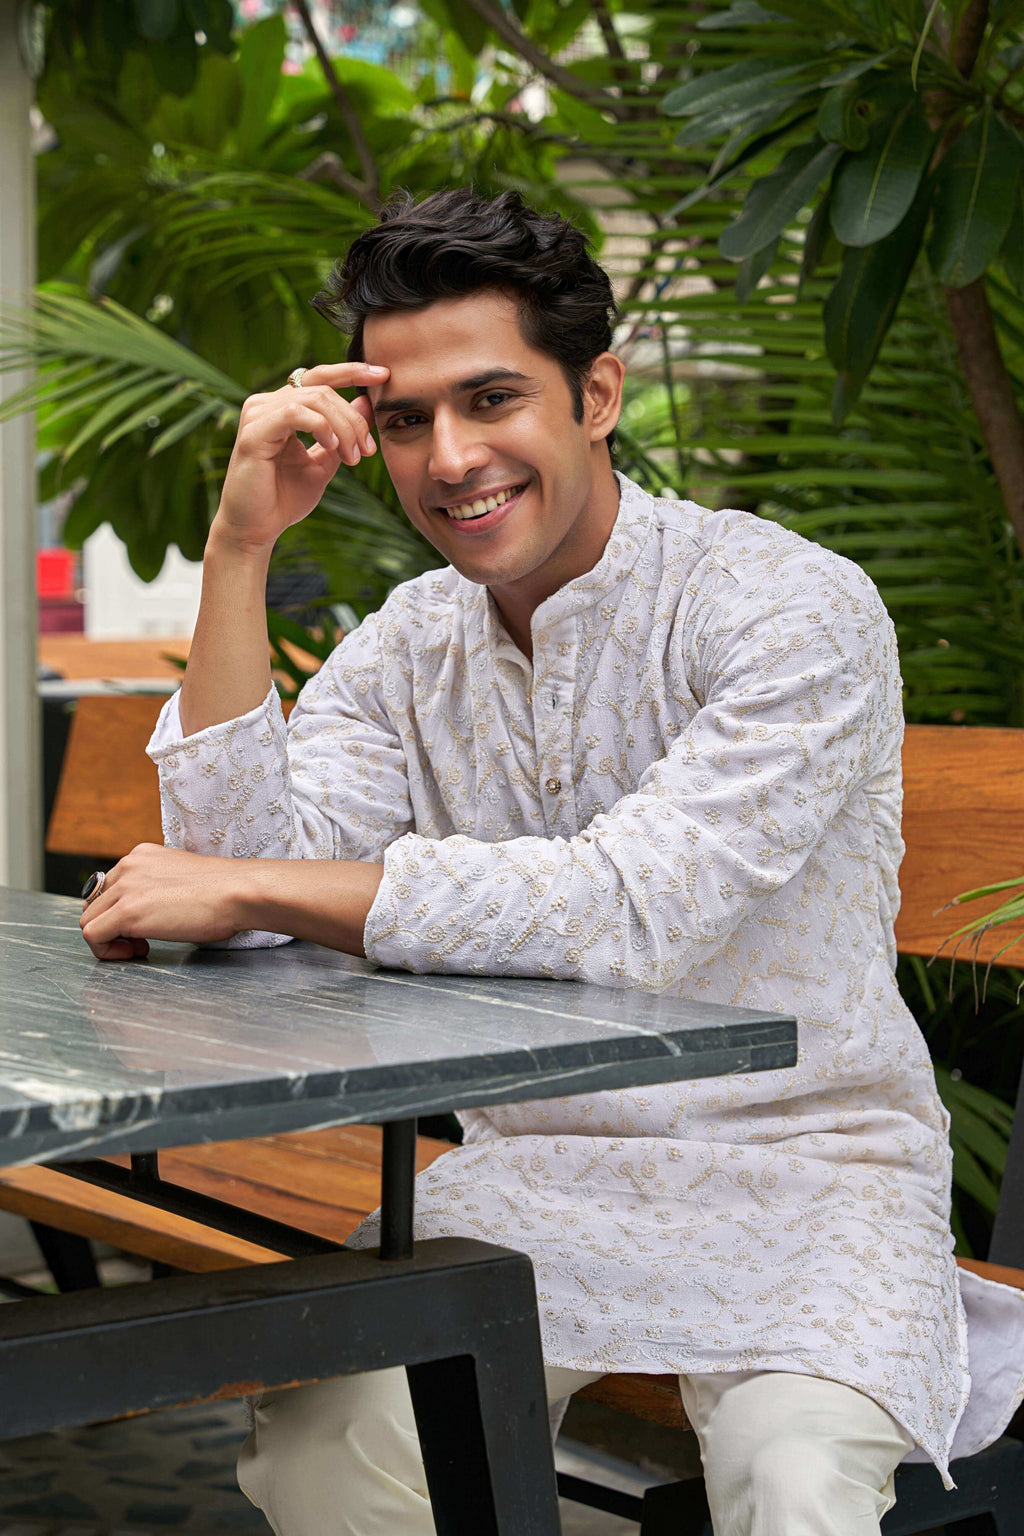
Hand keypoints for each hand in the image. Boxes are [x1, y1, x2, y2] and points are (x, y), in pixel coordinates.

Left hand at [79, 844, 246, 960]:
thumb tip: (154, 910)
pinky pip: (92, 935)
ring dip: (109, 939)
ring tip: (139, 947)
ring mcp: (125, 888)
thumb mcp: (183, 877)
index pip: (109, 887)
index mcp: (141, 856)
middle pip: (95, 903)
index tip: (144, 926)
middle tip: (141, 941)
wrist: (238, 892)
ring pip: (88, 919)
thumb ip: (160, 886)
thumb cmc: (225, 891)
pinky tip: (136, 952)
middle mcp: (128, 866)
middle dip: (112, 926)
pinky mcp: (126, 912)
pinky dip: (107, 950)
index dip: (120, 912)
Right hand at [212, 361, 390, 555]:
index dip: (351, 372)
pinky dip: (320, 427)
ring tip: (352, 458)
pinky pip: (294, 413)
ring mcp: (258, 415)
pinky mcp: (253, 432)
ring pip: (314, 399)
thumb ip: (343, 433)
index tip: (384, 375)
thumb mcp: (325, 461)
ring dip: (343, 427)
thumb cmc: (284, 499)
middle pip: (323, 390)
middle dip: (354, 420)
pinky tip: (332, 448)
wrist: (255, 529)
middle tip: (367, 451)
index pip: (319, 378)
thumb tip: (366, 402)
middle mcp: (266, 404)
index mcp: (282, 408)